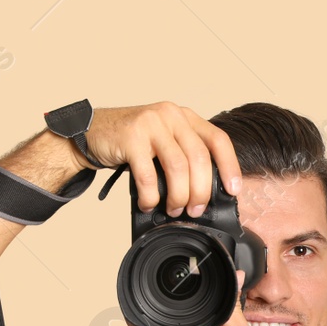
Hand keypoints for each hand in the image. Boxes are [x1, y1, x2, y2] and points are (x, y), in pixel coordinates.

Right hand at [78, 102, 241, 216]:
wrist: (93, 132)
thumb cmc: (132, 142)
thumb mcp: (164, 141)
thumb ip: (184, 156)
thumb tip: (206, 193)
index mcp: (185, 117)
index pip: (218, 139)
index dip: (229, 167)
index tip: (233, 190)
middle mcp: (171, 115)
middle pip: (199, 159)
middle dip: (200, 191)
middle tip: (195, 210)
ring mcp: (151, 124)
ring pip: (178, 168)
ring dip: (178, 196)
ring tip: (173, 210)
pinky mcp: (131, 137)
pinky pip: (149, 176)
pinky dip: (151, 197)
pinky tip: (149, 203)